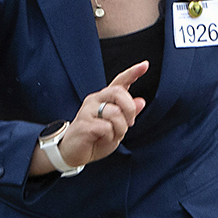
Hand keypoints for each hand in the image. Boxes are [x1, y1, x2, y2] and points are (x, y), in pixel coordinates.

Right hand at [34, 62, 149, 172]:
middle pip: (119, 92)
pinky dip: (109, 137)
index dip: (133, 73)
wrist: (73, 153)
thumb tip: (141, 101)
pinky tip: (101, 139)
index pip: (120, 82)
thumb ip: (127, 114)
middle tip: (129, 124)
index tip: (145, 65)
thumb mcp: (117, 127)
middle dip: (130, 110)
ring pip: (115, 113)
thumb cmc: (95, 139)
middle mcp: (95, 100)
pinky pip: (106, 127)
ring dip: (120, 129)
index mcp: (104, 99)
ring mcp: (88, 110)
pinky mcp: (84, 123)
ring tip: (112, 136)